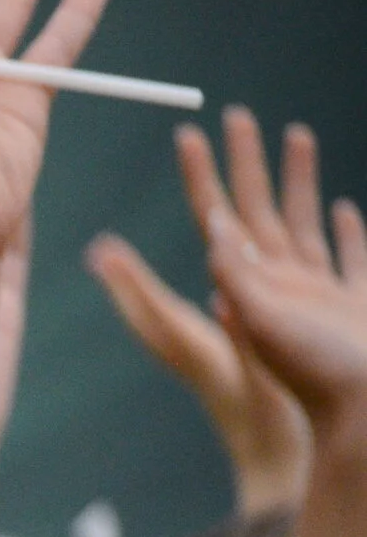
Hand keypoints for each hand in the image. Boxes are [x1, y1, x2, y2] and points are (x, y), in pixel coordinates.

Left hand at [184, 108, 366, 438]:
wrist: (361, 424)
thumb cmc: (313, 380)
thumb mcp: (260, 327)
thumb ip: (240, 278)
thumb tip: (213, 227)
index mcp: (249, 286)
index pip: (217, 217)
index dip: (202, 176)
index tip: (186, 135)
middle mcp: (279, 286)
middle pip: (257, 210)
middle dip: (247, 161)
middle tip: (237, 113)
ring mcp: (319, 296)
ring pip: (305, 223)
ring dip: (299, 181)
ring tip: (297, 135)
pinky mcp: (357, 309)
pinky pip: (351, 261)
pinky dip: (348, 234)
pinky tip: (346, 211)